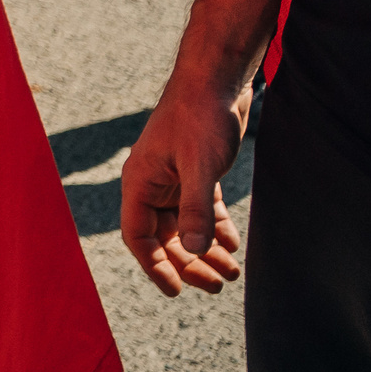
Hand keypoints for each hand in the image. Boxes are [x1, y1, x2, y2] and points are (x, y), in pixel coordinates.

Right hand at [119, 75, 248, 294]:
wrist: (215, 80)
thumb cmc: (201, 117)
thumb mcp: (200, 166)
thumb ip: (196, 210)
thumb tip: (195, 253)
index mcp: (139, 183)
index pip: (138, 236)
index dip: (155, 266)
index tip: (176, 291)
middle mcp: (151, 184)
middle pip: (163, 237)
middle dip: (188, 264)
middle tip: (216, 286)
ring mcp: (172, 178)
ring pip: (184, 226)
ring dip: (204, 251)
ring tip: (231, 273)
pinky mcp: (194, 171)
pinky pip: (199, 210)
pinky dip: (214, 229)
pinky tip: (232, 244)